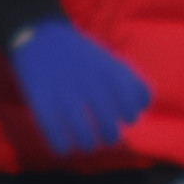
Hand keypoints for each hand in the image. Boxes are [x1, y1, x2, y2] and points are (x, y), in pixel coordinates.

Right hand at [4, 21, 151, 156]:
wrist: (40, 36)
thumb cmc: (78, 53)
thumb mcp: (105, 58)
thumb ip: (125, 78)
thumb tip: (143, 104)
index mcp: (106, 69)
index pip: (130, 97)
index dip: (131, 112)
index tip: (127, 119)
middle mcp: (88, 81)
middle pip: (107, 119)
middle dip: (110, 135)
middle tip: (107, 137)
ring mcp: (63, 90)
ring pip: (82, 129)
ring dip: (87, 143)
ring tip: (86, 144)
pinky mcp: (41, 97)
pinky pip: (52, 128)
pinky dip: (60, 144)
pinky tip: (62, 147)